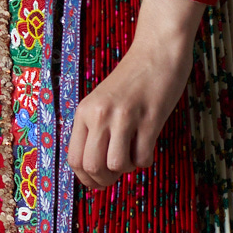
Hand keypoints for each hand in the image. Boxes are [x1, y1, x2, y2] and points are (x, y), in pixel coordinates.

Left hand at [67, 0, 204, 191]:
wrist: (157, 50)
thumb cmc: (132, 79)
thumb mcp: (101, 101)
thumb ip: (95, 129)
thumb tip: (94, 170)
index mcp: (84, 111)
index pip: (74, 159)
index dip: (86, 179)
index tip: (98, 181)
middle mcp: (100, 114)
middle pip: (93, 166)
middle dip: (106, 179)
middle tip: (118, 171)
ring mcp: (124, 116)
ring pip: (116, 165)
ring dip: (127, 168)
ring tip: (134, 153)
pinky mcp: (149, 118)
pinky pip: (142, 157)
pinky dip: (145, 159)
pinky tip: (148, 144)